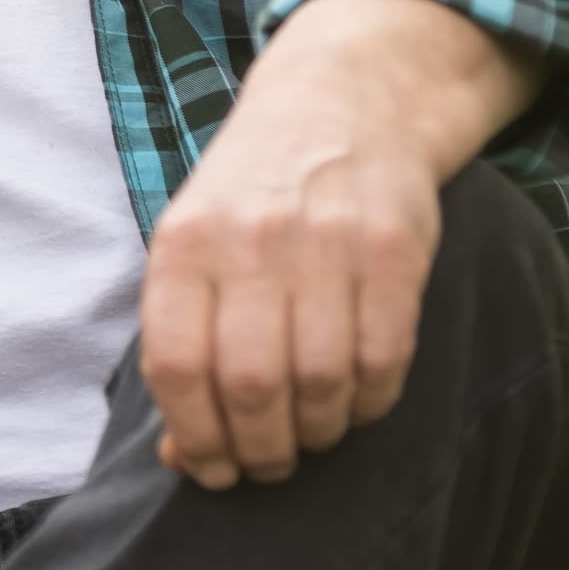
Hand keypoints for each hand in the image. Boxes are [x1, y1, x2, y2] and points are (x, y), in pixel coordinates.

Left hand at [133, 0, 536, 489]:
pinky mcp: (393, 249)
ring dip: (318, 433)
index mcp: (185, 241)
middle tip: (270, 465)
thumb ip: (183, 340)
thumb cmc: (255, 193)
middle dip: (260, 452)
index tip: (210, 469)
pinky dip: (370, 404)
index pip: (175, 365)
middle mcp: (250, 239)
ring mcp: (325, 241)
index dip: (193, 438)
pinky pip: (383, 360)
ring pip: (320, 383)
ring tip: (314, 434)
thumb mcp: (195, 243)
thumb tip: (180, 458)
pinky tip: (358, 401)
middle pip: (251, 386)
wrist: (344, 100)